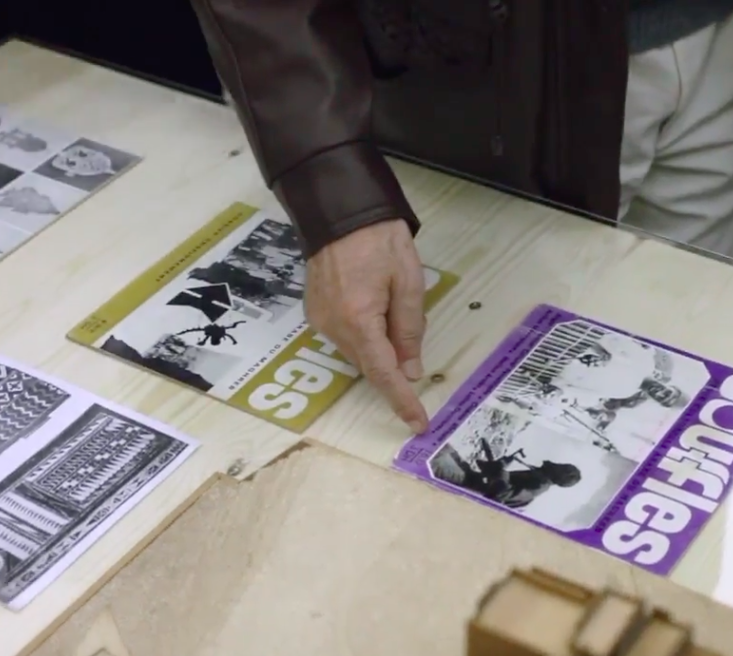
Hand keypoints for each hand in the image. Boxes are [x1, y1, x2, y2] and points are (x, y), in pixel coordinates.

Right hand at [305, 219, 428, 432]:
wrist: (340, 212)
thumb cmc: (380, 241)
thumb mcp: (408, 282)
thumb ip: (409, 329)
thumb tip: (411, 371)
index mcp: (358, 321)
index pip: (383, 373)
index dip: (402, 400)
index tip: (418, 423)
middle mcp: (333, 327)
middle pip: (369, 365)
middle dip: (393, 366)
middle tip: (412, 342)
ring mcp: (320, 320)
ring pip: (357, 352)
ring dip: (379, 347)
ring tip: (391, 309)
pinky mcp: (315, 311)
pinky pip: (344, 337)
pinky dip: (364, 336)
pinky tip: (374, 310)